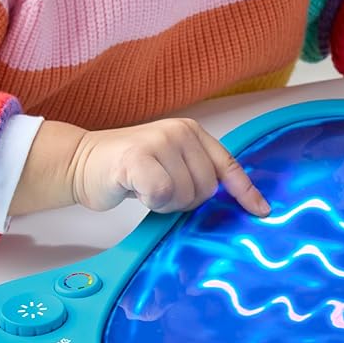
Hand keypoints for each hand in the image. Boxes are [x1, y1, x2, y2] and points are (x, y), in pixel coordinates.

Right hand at [70, 117, 270, 215]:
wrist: (82, 162)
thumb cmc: (129, 169)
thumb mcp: (171, 163)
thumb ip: (197, 173)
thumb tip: (230, 201)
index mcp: (192, 132)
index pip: (228, 164)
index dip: (245, 191)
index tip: (260, 210)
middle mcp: (179, 132)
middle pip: (207, 188)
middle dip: (187, 201)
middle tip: (161, 192)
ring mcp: (159, 141)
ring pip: (185, 195)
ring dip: (167, 204)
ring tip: (147, 189)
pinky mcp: (138, 157)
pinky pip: (162, 195)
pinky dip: (152, 202)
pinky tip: (136, 190)